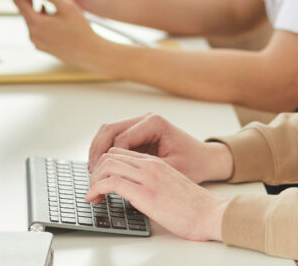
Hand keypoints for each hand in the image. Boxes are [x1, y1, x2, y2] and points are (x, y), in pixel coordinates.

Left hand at [0, 0, 100, 67]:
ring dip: (39, 9)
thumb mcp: (66, 7)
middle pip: (25, 10)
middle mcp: (33, 34)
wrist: (90, 54)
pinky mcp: (43, 46)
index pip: (18, 1)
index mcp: (36, 23)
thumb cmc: (81, 32)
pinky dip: (43, 19)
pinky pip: (38, 28)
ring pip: (33, 19)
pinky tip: (55, 16)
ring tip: (53, 3)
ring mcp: (37, 41)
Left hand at [86, 149, 229, 241]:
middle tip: (91, 188)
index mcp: (157, 163)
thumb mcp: (169, 187)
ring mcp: (148, 177)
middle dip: (95, 170)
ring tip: (91, 195)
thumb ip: (152, 183)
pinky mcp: (145, 192)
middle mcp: (151, 165)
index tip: (99, 180)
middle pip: (111, 154)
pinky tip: (94, 197)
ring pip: (108, 164)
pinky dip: (96, 188)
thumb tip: (132, 192)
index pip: (121, 152)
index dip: (105, 164)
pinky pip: (112, 181)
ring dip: (93, 179)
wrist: (210, 213)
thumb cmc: (194, 207)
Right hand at [87, 113, 233, 183]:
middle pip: (109, 130)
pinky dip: (105, 150)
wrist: (206, 159)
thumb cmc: (193, 164)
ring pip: (108, 131)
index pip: (120, 139)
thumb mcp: (169, 169)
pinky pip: (114, 137)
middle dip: (97, 152)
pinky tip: (102, 167)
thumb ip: (144, 169)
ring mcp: (140, 123)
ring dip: (98, 150)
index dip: (107, 160)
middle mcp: (145, 119)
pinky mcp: (138, 132)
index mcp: (154, 123)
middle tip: (91, 174)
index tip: (100, 179)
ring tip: (93, 172)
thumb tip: (118, 178)